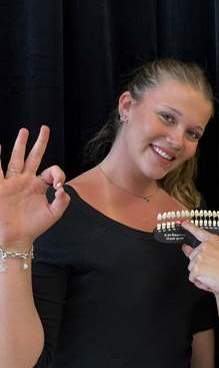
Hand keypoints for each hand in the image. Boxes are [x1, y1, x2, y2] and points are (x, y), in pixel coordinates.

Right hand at [0, 126, 69, 249]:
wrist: (16, 239)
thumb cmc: (34, 227)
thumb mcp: (53, 214)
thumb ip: (62, 201)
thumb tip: (63, 189)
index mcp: (39, 186)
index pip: (51, 171)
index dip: (58, 175)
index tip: (58, 187)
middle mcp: (26, 181)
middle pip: (34, 157)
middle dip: (39, 143)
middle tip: (44, 128)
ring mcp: (13, 183)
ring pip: (16, 159)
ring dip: (20, 145)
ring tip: (24, 131)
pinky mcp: (1, 188)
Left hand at [181, 221, 218, 295]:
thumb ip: (205, 250)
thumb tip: (189, 249)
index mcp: (213, 240)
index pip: (198, 231)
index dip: (189, 226)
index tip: (182, 223)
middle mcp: (205, 246)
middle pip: (192, 256)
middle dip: (198, 264)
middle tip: (211, 269)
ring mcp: (200, 256)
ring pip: (191, 268)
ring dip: (199, 274)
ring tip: (212, 275)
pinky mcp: (196, 268)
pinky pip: (192, 278)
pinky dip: (199, 282)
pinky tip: (209, 280)